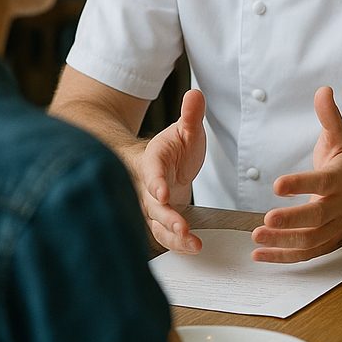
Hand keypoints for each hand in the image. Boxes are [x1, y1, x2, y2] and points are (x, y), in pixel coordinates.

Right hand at [141, 89, 205, 253]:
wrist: (163, 164)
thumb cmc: (173, 148)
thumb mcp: (185, 129)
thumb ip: (191, 116)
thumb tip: (195, 94)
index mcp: (151, 160)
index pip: (150, 171)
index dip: (155, 181)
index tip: (161, 191)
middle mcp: (147, 187)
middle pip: (152, 203)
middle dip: (166, 215)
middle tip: (181, 225)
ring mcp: (152, 206)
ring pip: (156, 224)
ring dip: (172, 235)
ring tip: (191, 242)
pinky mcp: (160, 220)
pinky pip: (165, 235)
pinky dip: (177, 243)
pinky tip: (194, 247)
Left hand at [251, 86, 341, 263]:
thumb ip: (330, 117)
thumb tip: (323, 90)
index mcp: (340, 180)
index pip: (321, 182)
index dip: (300, 184)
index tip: (277, 184)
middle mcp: (338, 207)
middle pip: (316, 218)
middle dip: (292, 220)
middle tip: (267, 220)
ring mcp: (333, 229)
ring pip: (310, 240)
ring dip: (283, 242)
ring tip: (257, 237)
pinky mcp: (326, 244)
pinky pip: (304, 255)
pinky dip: (282, 258)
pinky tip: (259, 255)